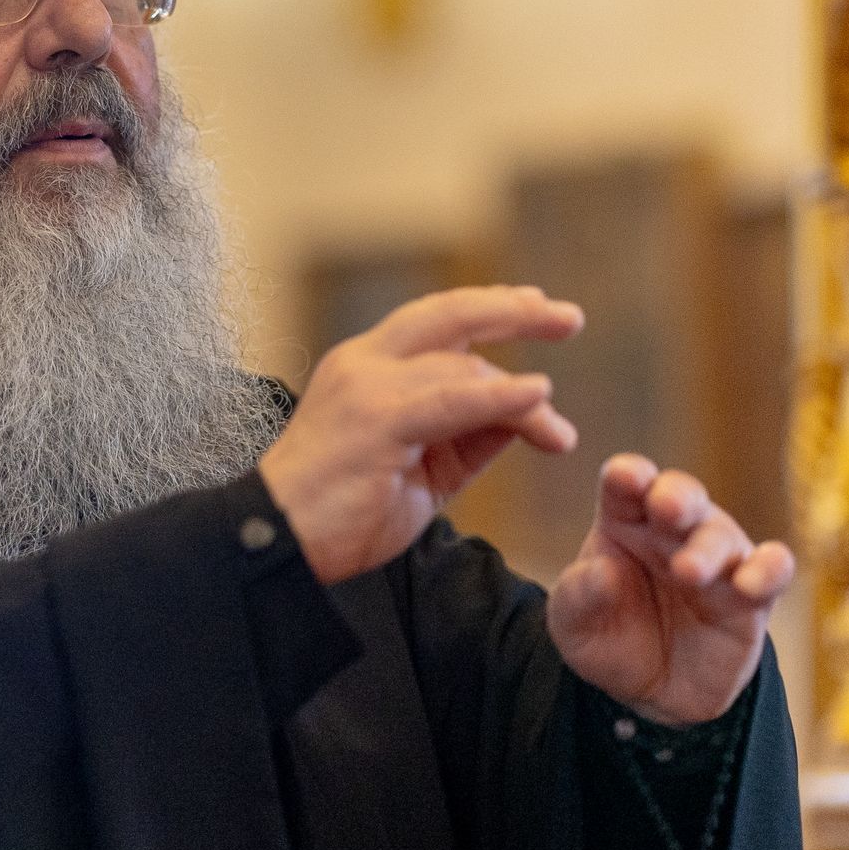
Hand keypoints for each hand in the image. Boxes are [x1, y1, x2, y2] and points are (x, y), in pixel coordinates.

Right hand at [260, 286, 583, 584]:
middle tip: (570, 318)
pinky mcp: (376, 422)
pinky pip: (453, 401)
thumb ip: (468, 435)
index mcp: (367, 366)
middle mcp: (364, 362)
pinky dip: (501, 397)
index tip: (536, 306)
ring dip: (522, 398)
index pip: (437, 322)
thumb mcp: (420, 468)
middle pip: (451, 313)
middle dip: (516, 310)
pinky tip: (540, 397)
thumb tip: (527, 414)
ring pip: (462, 367)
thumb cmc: (343, 514)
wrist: (278, 543)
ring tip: (559, 433)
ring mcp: (367, 387)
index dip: (489, 309)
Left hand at [547, 454, 795, 724]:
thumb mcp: (574, 626)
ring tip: (688, 571)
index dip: (627, 475)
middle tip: (667, 508)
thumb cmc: (610, 641)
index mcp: (625, 520)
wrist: (654, 694)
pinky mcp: (752, 596)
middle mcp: (674, 530)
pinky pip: (773, 570)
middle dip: (675, 496)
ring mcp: (717, 559)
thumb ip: (580, 596)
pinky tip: (751, 584)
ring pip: (721, 536)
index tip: (624, 478)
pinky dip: (769, 570)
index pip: (626, 483)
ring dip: (707, 549)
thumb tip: (602, 573)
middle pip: (680, 495)